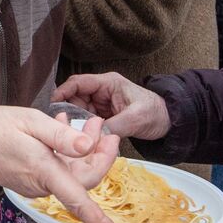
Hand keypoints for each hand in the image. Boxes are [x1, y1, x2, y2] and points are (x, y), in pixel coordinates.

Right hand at [0, 106, 122, 222]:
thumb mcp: (30, 121)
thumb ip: (61, 135)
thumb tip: (88, 147)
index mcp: (44, 172)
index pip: (79, 201)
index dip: (99, 222)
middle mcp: (40, 185)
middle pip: (83, 179)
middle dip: (99, 154)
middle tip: (101, 126)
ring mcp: (34, 185)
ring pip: (72, 174)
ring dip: (83, 150)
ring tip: (83, 121)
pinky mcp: (29, 181)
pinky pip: (57, 171)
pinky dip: (66, 153)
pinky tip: (61, 129)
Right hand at [53, 72, 170, 140]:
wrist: (169, 122)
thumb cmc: (156, 112)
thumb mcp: (135, 118)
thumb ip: (114, 126)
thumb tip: (93, 137)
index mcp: (108, 83)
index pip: (78, 83)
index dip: (62, 92)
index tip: (52, 106)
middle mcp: (101, 92)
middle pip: (74, 98)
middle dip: (68, 113)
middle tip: (63, 128)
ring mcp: (101, 105)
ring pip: (78, 113)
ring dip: (76, 124)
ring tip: (75, 136)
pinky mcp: (103, 117)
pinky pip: (86, 122)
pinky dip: (84, 130)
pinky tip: (84, 139)